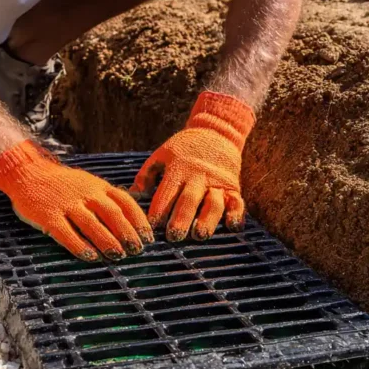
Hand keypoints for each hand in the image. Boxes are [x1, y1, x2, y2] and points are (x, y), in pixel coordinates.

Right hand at [0, 140, 153, 260]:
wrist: (27, 173)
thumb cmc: (61, 184)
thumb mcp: (88, 182)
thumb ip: (108, 196)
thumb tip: (134, 214)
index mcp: (97, 186)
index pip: (124, 202)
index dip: (139, 220)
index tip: (148, 237)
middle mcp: (84, 193)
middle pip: (111, 214)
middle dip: (127, 233)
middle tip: (137, 251)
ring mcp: (66, 204)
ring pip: (91, 224)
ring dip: (107, 241)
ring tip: (118, 256)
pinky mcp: (48, 215)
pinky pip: (66, 232)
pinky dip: (79, 246)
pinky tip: (90, 257)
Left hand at [130, 92, 254, 240]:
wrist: (217, 132)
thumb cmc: (183, 148)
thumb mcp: (161, 155)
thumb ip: (146, 175)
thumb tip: (132, 196)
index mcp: (178, 169)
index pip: (167, 192)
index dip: (159, 210)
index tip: (151, 226)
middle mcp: (198, 176)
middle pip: (190, 200)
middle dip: (181, 219)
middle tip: (173, 237)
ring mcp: (217, 182)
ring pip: (214, 203)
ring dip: (207, 220)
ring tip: (198, 235)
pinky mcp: (233, 187)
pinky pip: (237, 202)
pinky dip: (236, 214)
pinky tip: (231, 226)